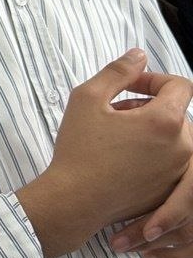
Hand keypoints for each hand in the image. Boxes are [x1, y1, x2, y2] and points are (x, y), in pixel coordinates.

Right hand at [17, 49, 192, 257]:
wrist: (75, 201)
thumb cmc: (79, 150)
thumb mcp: (87, 97)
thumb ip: (117, 71)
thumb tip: (138, 55)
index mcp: (166, 121)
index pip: (179, 85)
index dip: (152, 79)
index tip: (127, 87)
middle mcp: (182, 148)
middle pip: (175, 112)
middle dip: (146, 105)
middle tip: (111, 113)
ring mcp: (179, 173)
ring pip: (173, 137)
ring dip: (149, 130)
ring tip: (115, 138)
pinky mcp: (170, 191)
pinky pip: (170, 162)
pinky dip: (151, 154)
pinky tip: (122, 160)